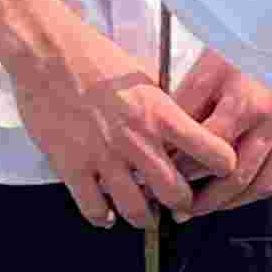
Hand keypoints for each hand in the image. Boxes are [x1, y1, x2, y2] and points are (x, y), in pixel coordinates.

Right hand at [9, 16, 233, 229]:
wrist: (48, 53)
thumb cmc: (96, 58)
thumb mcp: (145, 78)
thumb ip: (164, 106)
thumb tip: (182, 121)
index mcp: (162, 115)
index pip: (213, 153)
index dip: (223, 167)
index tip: (220, 172)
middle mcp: (138, 140)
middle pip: (176, 193)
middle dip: (182, 204)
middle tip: (179, 204)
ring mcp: (104, 156)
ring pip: (136, 209)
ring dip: (145, 218)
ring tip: (145, 217)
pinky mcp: (71, 166)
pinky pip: (93, 207)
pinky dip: (102, 217)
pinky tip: (106, 215)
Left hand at [172, 47, 271, 211]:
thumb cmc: (240, 54)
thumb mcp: (204, 74)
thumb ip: (185, 112)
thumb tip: (164, 151)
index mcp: (247, 102)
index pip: (210, 151)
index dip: (183, 170)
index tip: (163, 177)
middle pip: (237, 177)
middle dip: (204, 200)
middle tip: (180, 209)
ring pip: (262, 184)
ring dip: (230, 203)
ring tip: (204, 208)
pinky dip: (258, 192)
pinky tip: (237, 195)